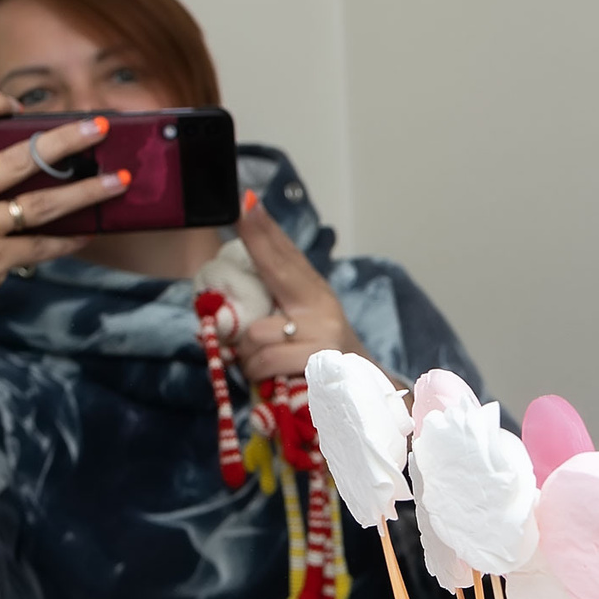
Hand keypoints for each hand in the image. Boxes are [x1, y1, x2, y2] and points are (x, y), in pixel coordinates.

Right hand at [0, 94, 117, 450]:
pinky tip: (91, 231)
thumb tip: (9, 149)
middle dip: (67, 140)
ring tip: (120, 180)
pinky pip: (44, 243)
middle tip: (101, 128)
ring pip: (44, 202)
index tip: (20, 105)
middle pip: (19, 156)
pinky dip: (70, 238)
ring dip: (88, 190)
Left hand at [232, 193, 364, 381]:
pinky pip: (265, 359)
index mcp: (315, 295)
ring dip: (245, 352)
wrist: (365, 396)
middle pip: (280, 267)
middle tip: (242, 210)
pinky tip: (263, 376)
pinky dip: (255, 371)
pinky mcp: (321, 360)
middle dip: (258, 238)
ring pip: (256, 332)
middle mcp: (322, 306)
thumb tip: (232, 290)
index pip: (287, 257)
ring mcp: (324, 332)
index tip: (248, 202)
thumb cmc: (324, 362)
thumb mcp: (304, 328)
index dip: (266, 230)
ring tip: (255, 362)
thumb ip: (279, 306)